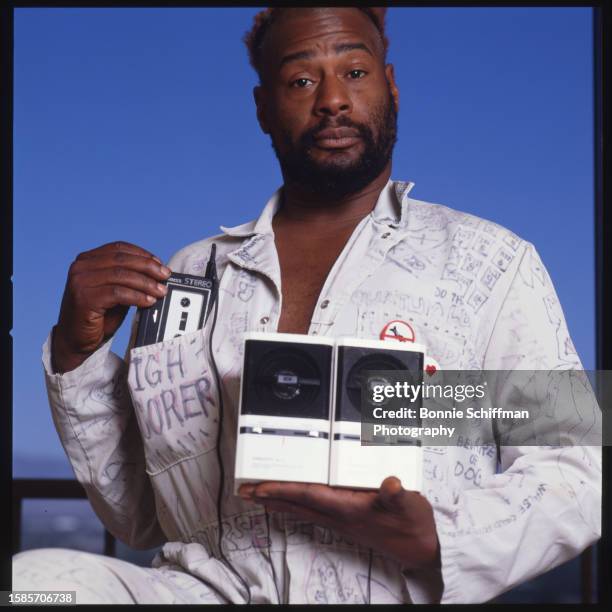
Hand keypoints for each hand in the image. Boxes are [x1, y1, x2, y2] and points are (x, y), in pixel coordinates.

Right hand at [52, 241, 171, 372]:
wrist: (76, 340)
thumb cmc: (98, 316)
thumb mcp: (116, 291)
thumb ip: (129, 279)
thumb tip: (157, 273)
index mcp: (87, 259)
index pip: (119, 248)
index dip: (142, 254)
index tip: (160, 264)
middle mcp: (81, 266)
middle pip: (122, 260)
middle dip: (148, 267)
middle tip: (165, 276)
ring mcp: (80, 281)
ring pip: (121, 275)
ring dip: (146, 283)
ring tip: (160, 291)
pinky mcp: (84, 298)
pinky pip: (117, 293)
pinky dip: (137, 296)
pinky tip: (148, 301)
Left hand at [239, 476, 439, 570]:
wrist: (423, 547)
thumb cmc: (414, 523)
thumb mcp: (409, 504)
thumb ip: (397, 495)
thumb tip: (391, 485)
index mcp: (348, 508)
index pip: (308, 496)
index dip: (283, 489)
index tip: (260, 487)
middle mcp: (340, 517)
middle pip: (297, 504)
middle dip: (270, 497)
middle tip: (244, 491)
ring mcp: (342, 521)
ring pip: (303, 509)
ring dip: (279, 502)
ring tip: (259, 496)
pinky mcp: (348, 522)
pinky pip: (314, 512)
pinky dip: (298, 506)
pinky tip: (293, 505)